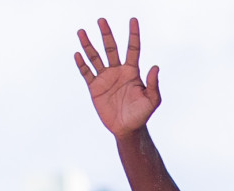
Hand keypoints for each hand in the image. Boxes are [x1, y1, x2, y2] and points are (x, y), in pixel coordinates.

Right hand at [75, 17, 158, 137]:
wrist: (127, 129)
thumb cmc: (142, 115)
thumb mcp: (152, 100)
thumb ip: (154, 84)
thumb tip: (155, 67)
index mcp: (132, 71)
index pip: (133, 48)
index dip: (133, 34)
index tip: (133, 20)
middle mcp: (118, 71)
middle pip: (111, 48)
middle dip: (106, 34)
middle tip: (101, 20)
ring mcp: (105, 78)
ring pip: (95, 57)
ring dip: (88, 45)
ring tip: (82, 31)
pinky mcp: (95, 87)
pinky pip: (87, 73)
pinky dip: (82, 64)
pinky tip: (78, 54)